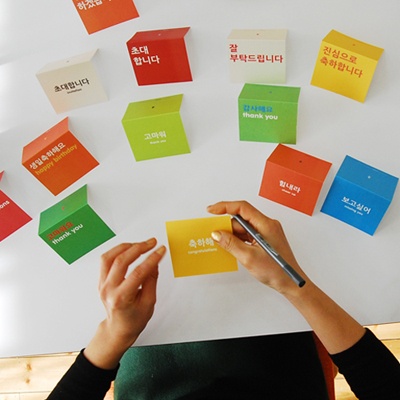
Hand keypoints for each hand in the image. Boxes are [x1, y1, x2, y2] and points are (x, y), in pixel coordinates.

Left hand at [84, 238, 165, 368]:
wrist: (118, 328)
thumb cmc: (133, 320)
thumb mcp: (149, 303)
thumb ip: (151, 281)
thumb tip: (154, 262)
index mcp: (121, 298)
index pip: (138, 273)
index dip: (151, 259)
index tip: (160, 251)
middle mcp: (108, 290)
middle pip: (121, 261)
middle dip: (139, 248)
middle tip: (152, 243)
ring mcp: (102, 284)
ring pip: (109, 257)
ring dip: (126, 247)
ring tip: (140, 244)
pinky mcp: (101, 280)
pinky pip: (106, 260)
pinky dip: (117, 251)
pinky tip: (128, 249)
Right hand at [207, 201, 307, 294]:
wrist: (291, 283)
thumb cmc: (278, 272)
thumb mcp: (249, 257)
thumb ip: (231, 244)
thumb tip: (217, 234)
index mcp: (266, 225)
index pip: (242, 208)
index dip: (225, 207)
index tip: (212, 210)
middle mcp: (266, 225)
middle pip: (241, 218)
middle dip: (226, 225)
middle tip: (213, 232)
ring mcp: (265, 233)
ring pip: (242, 228)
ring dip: (231, 234)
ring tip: (220, 243)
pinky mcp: (263, 240)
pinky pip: (246, 235)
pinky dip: (237, 240)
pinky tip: (229, 247)